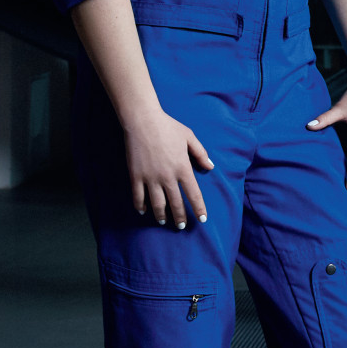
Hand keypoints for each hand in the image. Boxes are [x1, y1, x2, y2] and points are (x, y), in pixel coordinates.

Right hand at [123, 110, 213, 228]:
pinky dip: (140, 206)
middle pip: (176, 203)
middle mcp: (168, 177)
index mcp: (183, 168)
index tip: (202, 219)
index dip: (198, 208)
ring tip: (163, 221)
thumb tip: (210, 167)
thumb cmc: (168, 127)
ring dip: (161, 215)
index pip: (194, 194)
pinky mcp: (135, 176)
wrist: (143, 121)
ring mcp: (150, 178)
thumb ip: (200, 153)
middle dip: (180, 217)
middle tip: (181, 227)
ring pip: (157, 204)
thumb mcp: (189, 137)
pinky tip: (143, 211)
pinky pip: (138, 196)